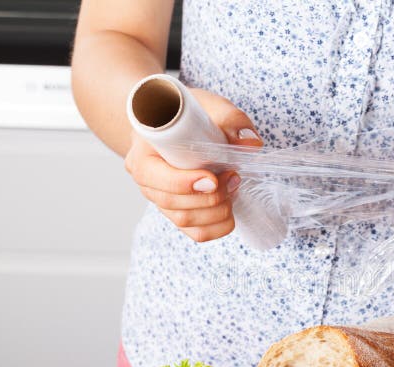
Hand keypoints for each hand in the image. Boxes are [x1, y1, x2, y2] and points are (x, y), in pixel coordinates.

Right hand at [124, 88, 262, 241]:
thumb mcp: (207, 106)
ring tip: (233, 186)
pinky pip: (197, 233)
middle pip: (172, 204)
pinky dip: (218, 226)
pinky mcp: (180, 213)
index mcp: (142, 153)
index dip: (183, 183)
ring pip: (185, 221)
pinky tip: (230, 207)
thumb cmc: (188, 115)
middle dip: (210, 197)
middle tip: (233, 177)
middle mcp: (147, 181)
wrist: (176, 125)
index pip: (152, 177)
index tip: (212, 178)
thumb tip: (251, 144)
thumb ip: (230, 120)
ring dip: (217, 210)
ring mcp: (162, 200)